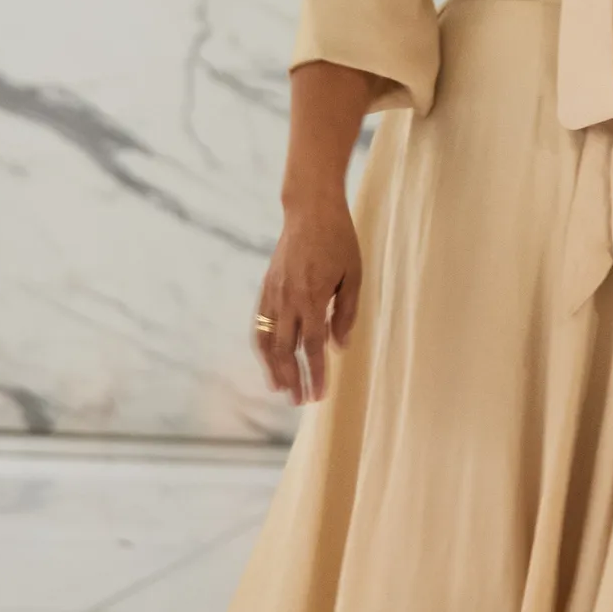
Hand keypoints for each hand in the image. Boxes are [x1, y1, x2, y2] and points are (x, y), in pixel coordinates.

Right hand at [254, 191, 361, 404]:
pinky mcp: (266, 287)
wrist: (310, 210)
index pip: (312, 346)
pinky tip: (269, 359)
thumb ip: (346, 313)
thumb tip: (339, 347)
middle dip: (292, 379)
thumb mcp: (353, 276)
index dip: (315, 374)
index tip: (318, 396)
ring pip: (266, 340)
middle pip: (285, 350)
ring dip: (273, 367)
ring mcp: (273, 293)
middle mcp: (288, 299)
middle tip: (300, 401)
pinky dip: (262, 346)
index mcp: (312, 297)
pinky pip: (259, 323)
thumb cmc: (339, 240)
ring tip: (280, 388)